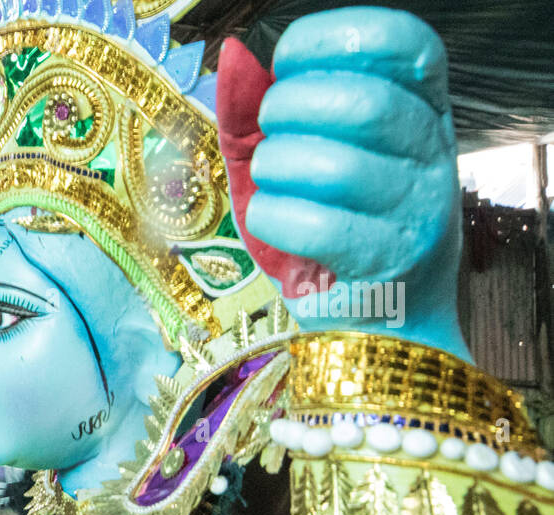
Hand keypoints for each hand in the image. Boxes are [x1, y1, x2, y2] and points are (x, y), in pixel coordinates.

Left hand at [222, 9, 463, 351]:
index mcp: (424, 113)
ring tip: (269, 183)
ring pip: (333, 167)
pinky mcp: (385, 266)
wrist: (387, 325)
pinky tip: (272, 220)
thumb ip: (272, 113)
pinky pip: (312, 225)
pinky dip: (272, 217)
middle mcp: (434, 157)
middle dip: (289, 109)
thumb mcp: (308, 160)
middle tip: (267, 132)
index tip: (287, 59)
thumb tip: (233, 62)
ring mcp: (417, 213)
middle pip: (363, 103)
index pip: (406, 45)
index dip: (337, 37)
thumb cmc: (338, 231)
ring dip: (274, 169)